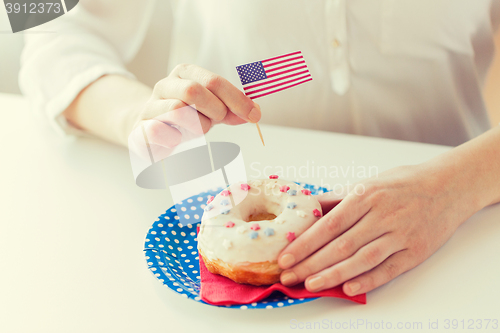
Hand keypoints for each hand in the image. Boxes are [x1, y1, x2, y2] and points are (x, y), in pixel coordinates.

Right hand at [129, 64, 260, 158]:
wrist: (148, 129)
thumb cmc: (186, 117)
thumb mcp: (212, 109)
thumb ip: (233, 110)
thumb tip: (254, 113)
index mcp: (184, 73)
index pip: (213, 81)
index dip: (236, 99)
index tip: (253, 115)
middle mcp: (164, 86)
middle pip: (193, 91)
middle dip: (214, 110)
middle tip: (217, 121)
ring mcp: (150, 107)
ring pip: (177, 110)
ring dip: (196, 126)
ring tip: (196, 131)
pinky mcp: (139, 130)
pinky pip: (158, 131)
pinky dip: (175, 139)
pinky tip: (177, 141)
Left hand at [277, 163, 478, 295]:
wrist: (448, 186)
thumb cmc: (402, 183)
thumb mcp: (368, 183)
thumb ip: (337, 198)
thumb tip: (307, 207)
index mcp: (366, 195)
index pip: (328, 225)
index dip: (304, 243)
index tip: (285, 256)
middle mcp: (382, 215)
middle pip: (340, 245)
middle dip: (311, 263)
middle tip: (288, 276)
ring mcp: (400, 234)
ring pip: (361, 259)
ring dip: (334, 275)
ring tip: (310, 285)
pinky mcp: (415, 251)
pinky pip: (388, 269)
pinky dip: (368, 280)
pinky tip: (348, 289)